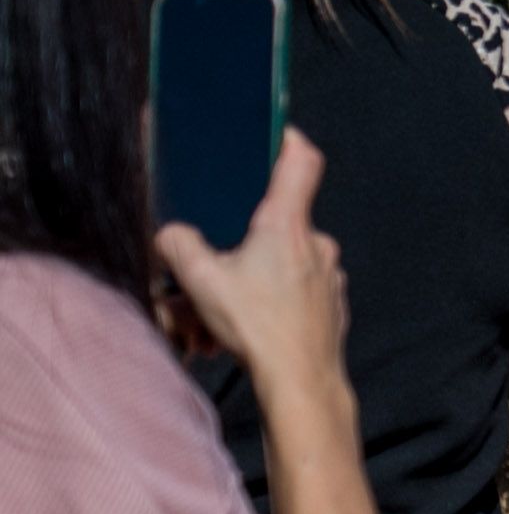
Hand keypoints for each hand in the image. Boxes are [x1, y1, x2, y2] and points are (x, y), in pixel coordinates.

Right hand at [156, 132, 348, 396]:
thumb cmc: (259, 328)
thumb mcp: (200, 280)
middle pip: (276, 222)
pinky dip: (267, 301)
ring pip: (281, 262)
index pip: (300, 160)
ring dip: (248, 280)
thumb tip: (172, 235)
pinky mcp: (331, 302)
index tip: (274, 131)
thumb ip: (178, 245)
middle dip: (240, 241)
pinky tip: (242, 327)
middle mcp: (316, 243)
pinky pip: (294, 290)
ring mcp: (328, 274)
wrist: (302, 382)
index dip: (287, 138)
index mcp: (287, 225)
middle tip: (212, 265)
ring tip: (217, 312)